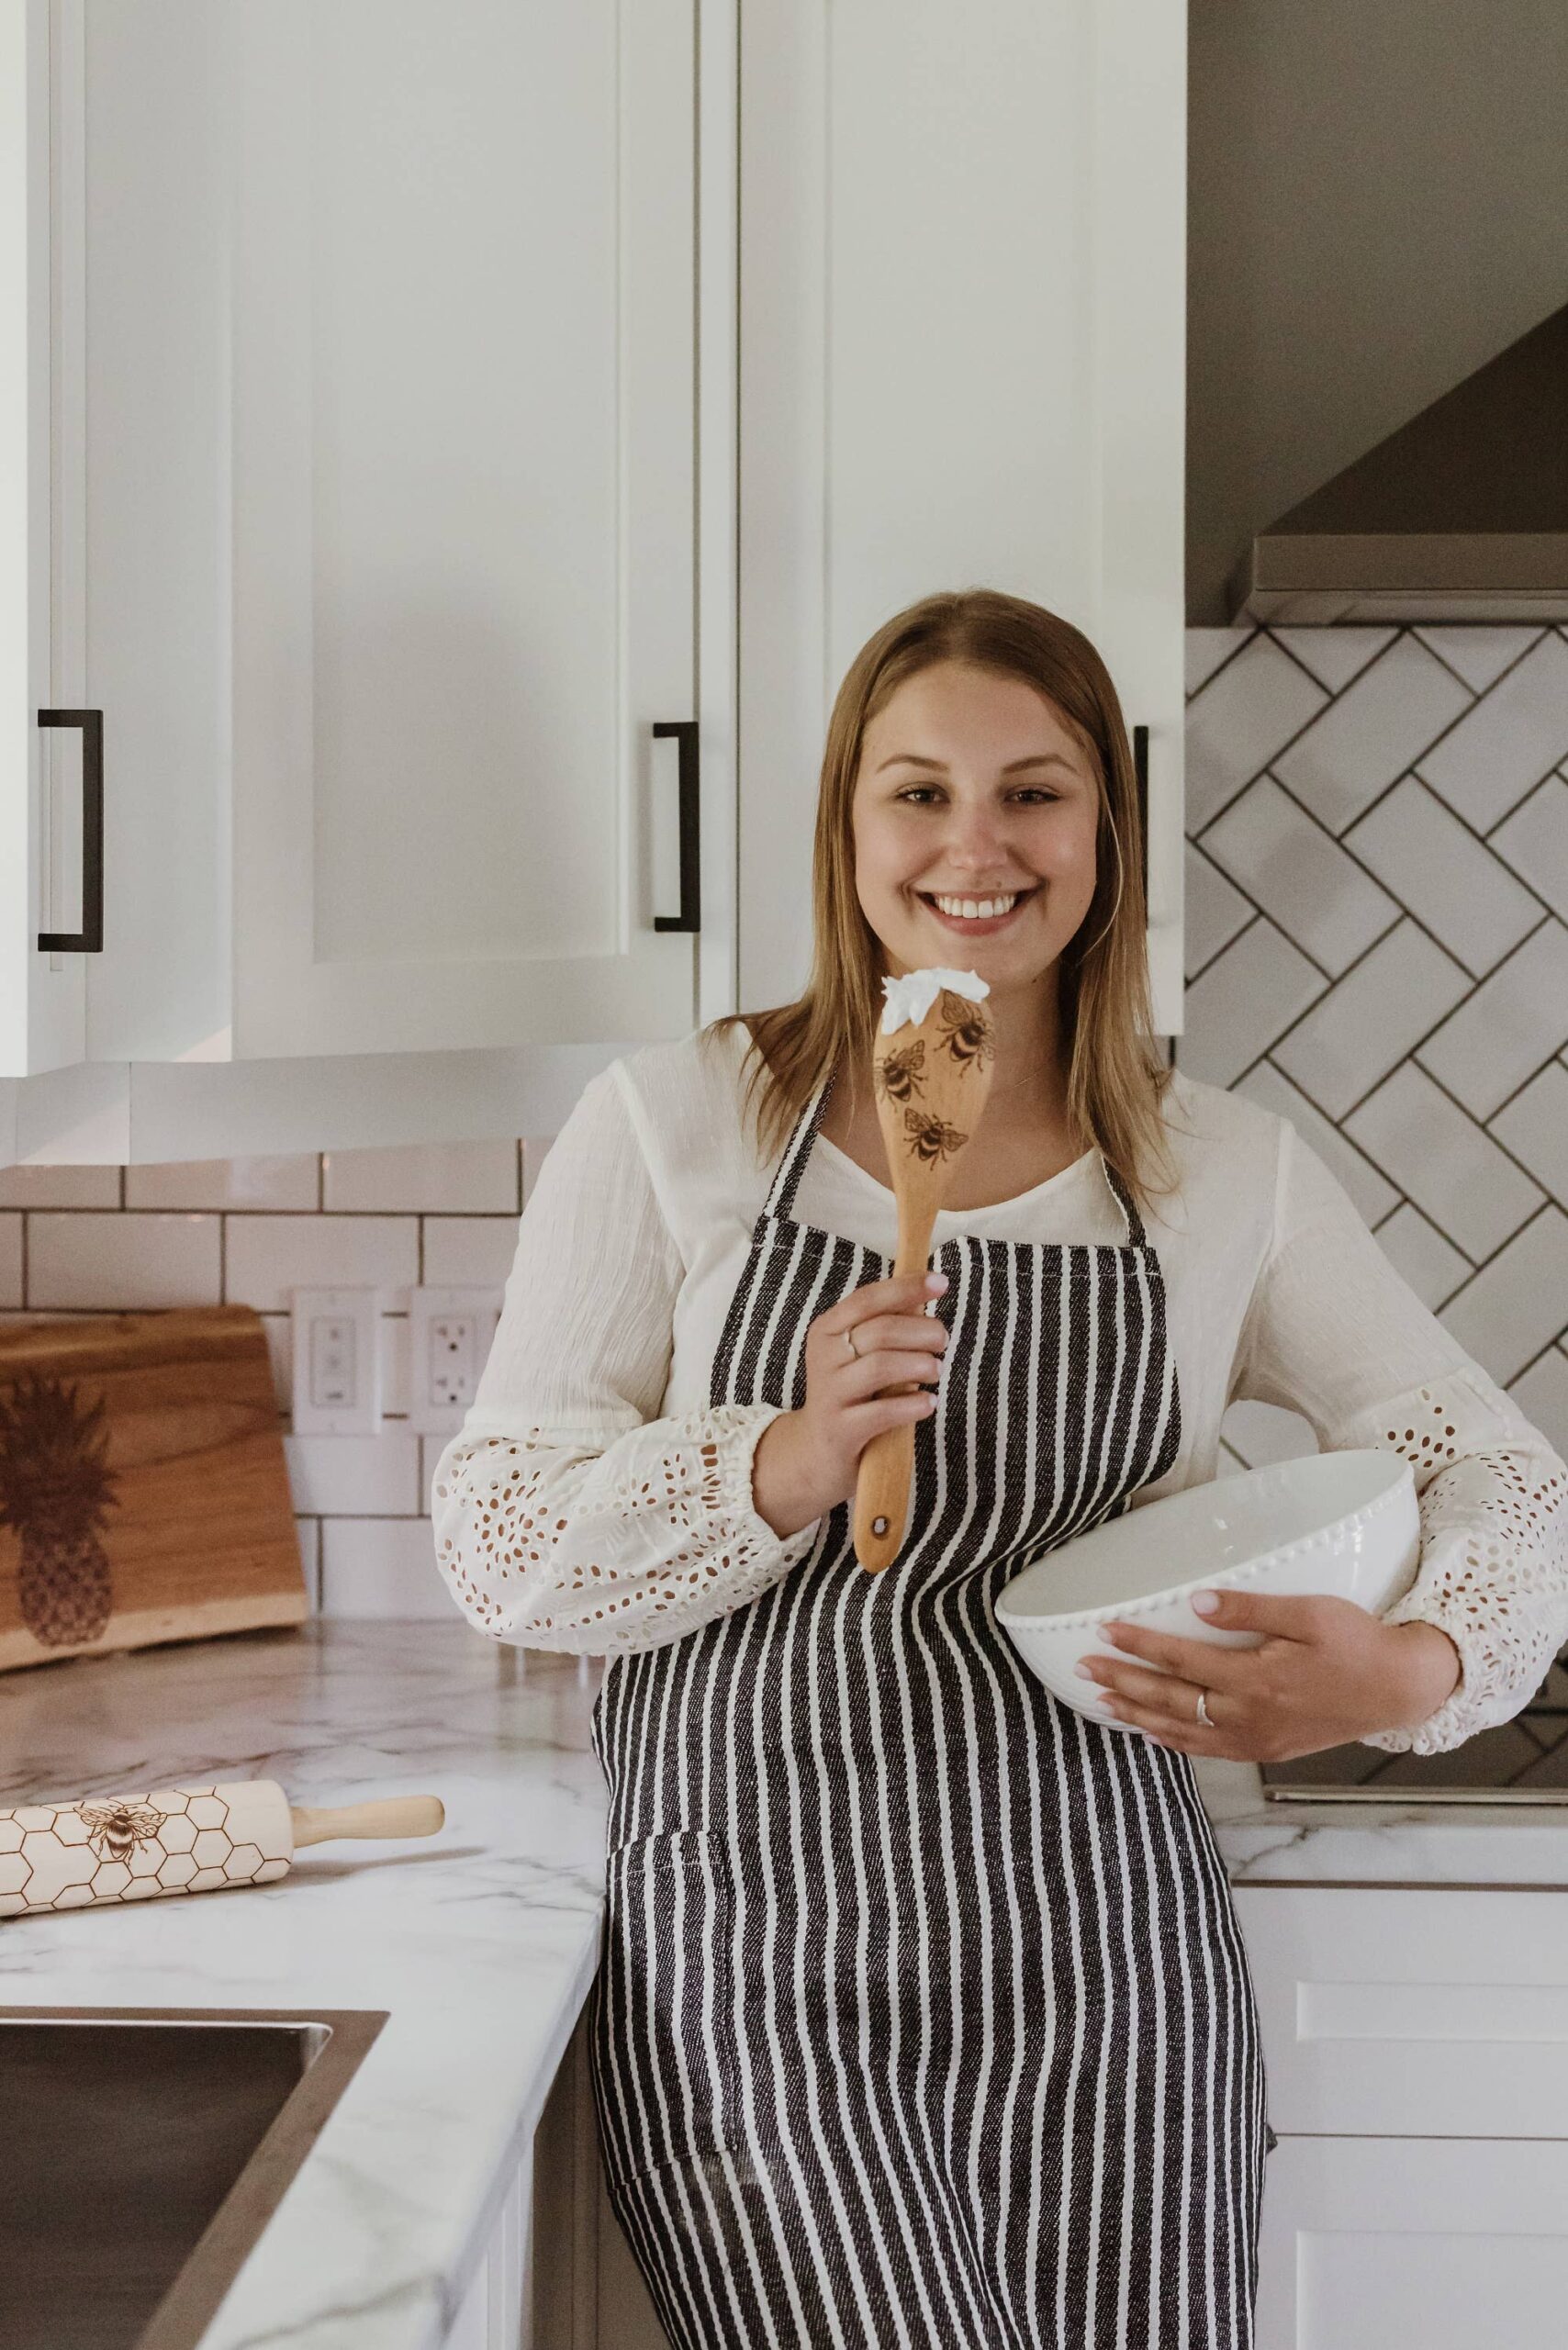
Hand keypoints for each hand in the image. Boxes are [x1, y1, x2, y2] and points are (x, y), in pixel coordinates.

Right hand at [751, 1270, 948, 1538]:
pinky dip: (913, 1405)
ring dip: (920, 1365)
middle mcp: (823, 1357)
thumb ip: (885, 1326)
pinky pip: (883, 1411)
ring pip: (882, 1366)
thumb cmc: (850, 1395)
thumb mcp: (857, 1355)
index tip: (941, 1283)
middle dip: (923, 1332)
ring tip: (935, 1370)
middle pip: (882, 1331)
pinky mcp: (841, 1429)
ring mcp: (830, 1394)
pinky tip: (928, 1403)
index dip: (907, 1288)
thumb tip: (926, 1294)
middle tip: (942, 1342)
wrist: (815, 1452)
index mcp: (827, 1330)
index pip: (868, 1298)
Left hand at [1074, 1588, 1462, 1761]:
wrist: (1399, 1689)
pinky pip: (1207, 1749)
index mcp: (1255, 1681)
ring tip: (1101, 1703)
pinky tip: (1154, 1732)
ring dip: (1138, 1716)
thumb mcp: (1309, 1613)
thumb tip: (1194, 1602)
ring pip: (1182, 1731)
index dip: (1138, 1646)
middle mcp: (1248, 1717)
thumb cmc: (1358, 1643)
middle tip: (1081, 1670)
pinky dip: (1174, 1740)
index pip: (1180, 1661)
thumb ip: (1249, 1609)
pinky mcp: (1267, 1749)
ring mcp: (1256, 1739)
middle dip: (1121, 1684)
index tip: (1103, 1631)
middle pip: (1170, 1700)